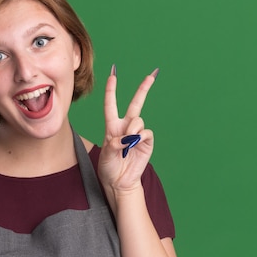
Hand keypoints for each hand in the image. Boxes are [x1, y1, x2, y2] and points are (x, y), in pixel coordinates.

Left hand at [97, 66, 157, 194]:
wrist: (119, 182)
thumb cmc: (109, 167)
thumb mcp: (105, 155)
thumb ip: (114, 144)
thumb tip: (127, 138)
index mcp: (112, 127)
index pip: (111, 105)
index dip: (111, 90)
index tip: (113, 75)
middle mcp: (126, 127)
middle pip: (135, 104)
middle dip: (143, 89)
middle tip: (151, 75)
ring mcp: (137, 135)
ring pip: (139, 120)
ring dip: (132, 130)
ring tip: (126, 143)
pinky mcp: (147, 143)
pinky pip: (146, 133)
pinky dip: (139, 138)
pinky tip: (133, 145)